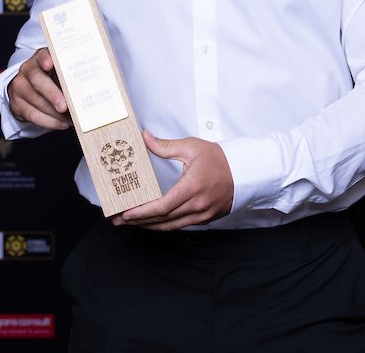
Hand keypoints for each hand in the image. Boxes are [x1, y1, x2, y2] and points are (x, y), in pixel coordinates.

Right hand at [6, 48, 70, 129]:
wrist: (28, 87)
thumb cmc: (52, 77)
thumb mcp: (59, 71)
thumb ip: (71, 74)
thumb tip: (91, 86)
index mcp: (40, 58)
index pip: (42, 55)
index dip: (46, 59)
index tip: (50, 64)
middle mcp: (27, 70)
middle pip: (38, 80)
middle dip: (52, 94)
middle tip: (65, 106)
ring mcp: (20, 87)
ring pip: (37, 102)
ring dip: (56, 114)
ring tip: (71, 119)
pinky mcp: (17, 104)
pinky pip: (33, 115)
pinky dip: (50, 122)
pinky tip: (62, 124)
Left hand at [112, 130, 233, 230]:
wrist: (245, 171)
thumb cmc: (220, 158)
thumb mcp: (191, 147)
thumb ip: (165, 146)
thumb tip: (145, 138)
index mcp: (192, 187)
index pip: (162, 206)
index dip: (142, 213)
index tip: (126, 214)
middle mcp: (197, 205)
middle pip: (163, 220)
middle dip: (138, 221)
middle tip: (118, 220)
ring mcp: (202, 215)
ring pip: (170, 226)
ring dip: (149, 226)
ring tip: (130, 223)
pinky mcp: (205, 218)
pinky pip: (180, 225)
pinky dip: (164, 225)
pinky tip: (152, 222)